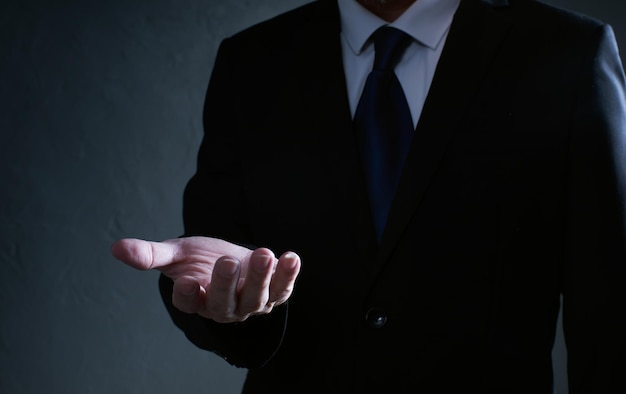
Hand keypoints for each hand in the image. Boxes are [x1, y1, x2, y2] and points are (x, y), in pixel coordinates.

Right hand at [111, 236, 300, 322]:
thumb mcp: (176, 253)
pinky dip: (287, 275)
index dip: (187, 295)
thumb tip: (116, 248)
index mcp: (196, 299)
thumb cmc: (202, 259)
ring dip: (262, 278)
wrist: (234, 258)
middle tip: (226, 260)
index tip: (185, 281)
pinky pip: (282, 288)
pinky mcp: (274, 293)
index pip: (188, 303)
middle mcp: (223, 307)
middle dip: (226, 284)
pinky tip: (291, 257)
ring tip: (263, 254)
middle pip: (223, 303)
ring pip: (256, 298)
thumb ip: (150, 254)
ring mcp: (251, 302)